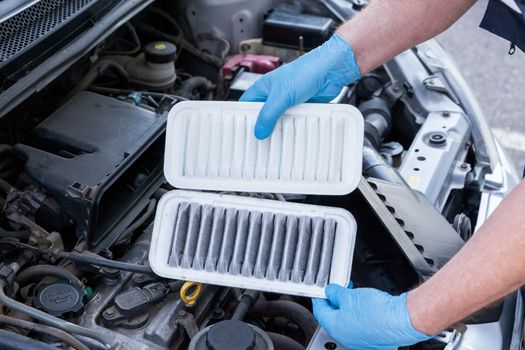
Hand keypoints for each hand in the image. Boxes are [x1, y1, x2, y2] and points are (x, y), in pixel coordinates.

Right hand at [240, 34, 360, 138]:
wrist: (331, 70)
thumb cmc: (306, 71)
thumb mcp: (281, 96)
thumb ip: (269, 115)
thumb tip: (259, 131)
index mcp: (263, 88)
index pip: (245, 104)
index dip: (242, 118)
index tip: (242, 132)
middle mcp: (274, 95)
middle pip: (262, 115)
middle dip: (261, 127)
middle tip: (258, 141)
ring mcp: (288, 101)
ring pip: (278, 120)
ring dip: (279, 129)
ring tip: (274, 142)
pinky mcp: (301, 107)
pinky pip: (293, 121)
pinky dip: (293, 127)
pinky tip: (292, 135)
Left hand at [312, 284, 431, 349]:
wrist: (401, 320)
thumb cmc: (377, 312)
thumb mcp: (349, 295)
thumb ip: (336, 293)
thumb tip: (330, 292)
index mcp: (335, 327)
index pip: (319, 311)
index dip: (319, 298)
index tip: (321, 291)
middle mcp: (346, 337)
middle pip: (333, 317)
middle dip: (334, 301)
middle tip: (338, 289)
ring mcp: (359, 339)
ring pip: (347, 320)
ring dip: (347, 306)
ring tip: (354, 293)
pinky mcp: (372, 338)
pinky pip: (359, 324)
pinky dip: (358, 314)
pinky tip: (364, 304)